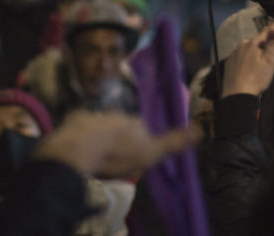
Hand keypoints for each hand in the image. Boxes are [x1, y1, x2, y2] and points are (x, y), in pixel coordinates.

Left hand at [33, 111, 197, 177]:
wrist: (80, 149)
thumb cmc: (119, 152)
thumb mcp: (151, 151)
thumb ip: (173, 142)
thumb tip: (200, 129)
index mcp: (134, 121)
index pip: (141, 128)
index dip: (139, 141)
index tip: (135, 156)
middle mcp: (115, 114)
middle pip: (120, 127)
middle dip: (119, 138)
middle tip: (115, 158)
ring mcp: (94, 117)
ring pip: (100, 128)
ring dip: (100, 138)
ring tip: (98, 157)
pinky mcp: (73, 123)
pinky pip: (80, 131)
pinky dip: (81, 139)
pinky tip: (80, 151)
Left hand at [222, 13, 273, 97]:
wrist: (237, 96)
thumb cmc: (256, 78)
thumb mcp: (269, 61)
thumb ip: (272, 43)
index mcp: (254, 43)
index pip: (271, 30)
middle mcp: (243, 45)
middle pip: (264, 46)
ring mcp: (235, 54)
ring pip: (254, 53)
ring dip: (264, 61)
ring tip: (268, 76)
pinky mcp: (230, 64)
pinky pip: (245, 60)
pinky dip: (252, 65)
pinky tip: (255, 75)